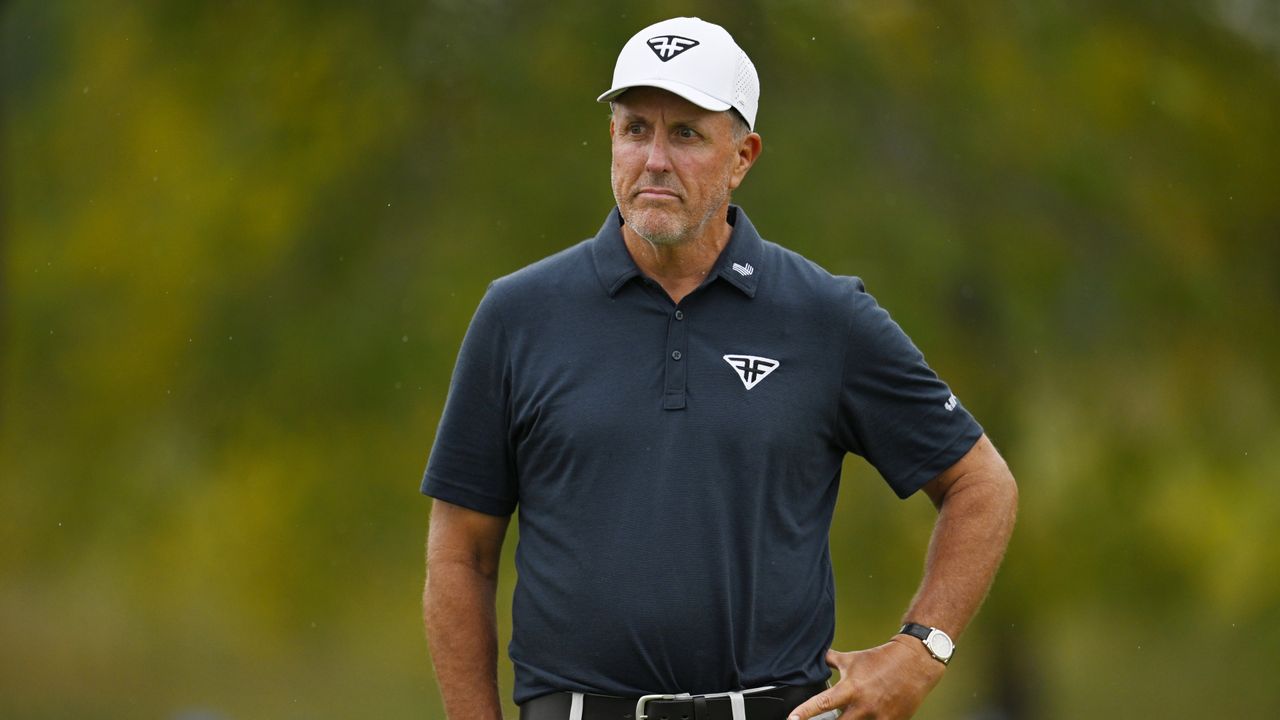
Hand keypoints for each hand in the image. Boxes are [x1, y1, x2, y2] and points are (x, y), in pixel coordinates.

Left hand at [787, 637, 944, 719]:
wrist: (914, 662)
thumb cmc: (880, 659)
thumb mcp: (852, 658)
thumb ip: (832, 661)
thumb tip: (816, 657)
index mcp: (851, 689)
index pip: (822, 703)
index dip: (804, 713)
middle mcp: (863, 706)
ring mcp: (879, 717)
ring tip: (848, 714)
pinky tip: (865, 716)